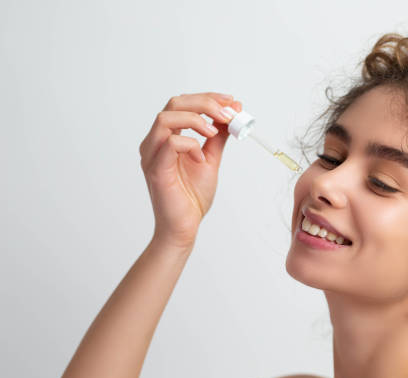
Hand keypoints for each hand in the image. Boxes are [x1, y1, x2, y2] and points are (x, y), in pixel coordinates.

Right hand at [139, 92, 241, 247]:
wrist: (185, 226)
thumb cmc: (192, 196)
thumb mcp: (211, 159)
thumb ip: (217, 137)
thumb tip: (230, 116)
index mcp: (166, 137)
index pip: (183, 104)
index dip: (209, 98)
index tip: (231, 102)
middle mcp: (155, 142)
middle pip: (174, 104)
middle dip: (205, 103)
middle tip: (228, 114)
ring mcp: (152, 155)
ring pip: (166, 118)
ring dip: (196, 119)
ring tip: (214, 132)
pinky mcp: (156, 169)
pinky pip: (169, 144)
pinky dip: (190, 144)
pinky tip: (200, 158)